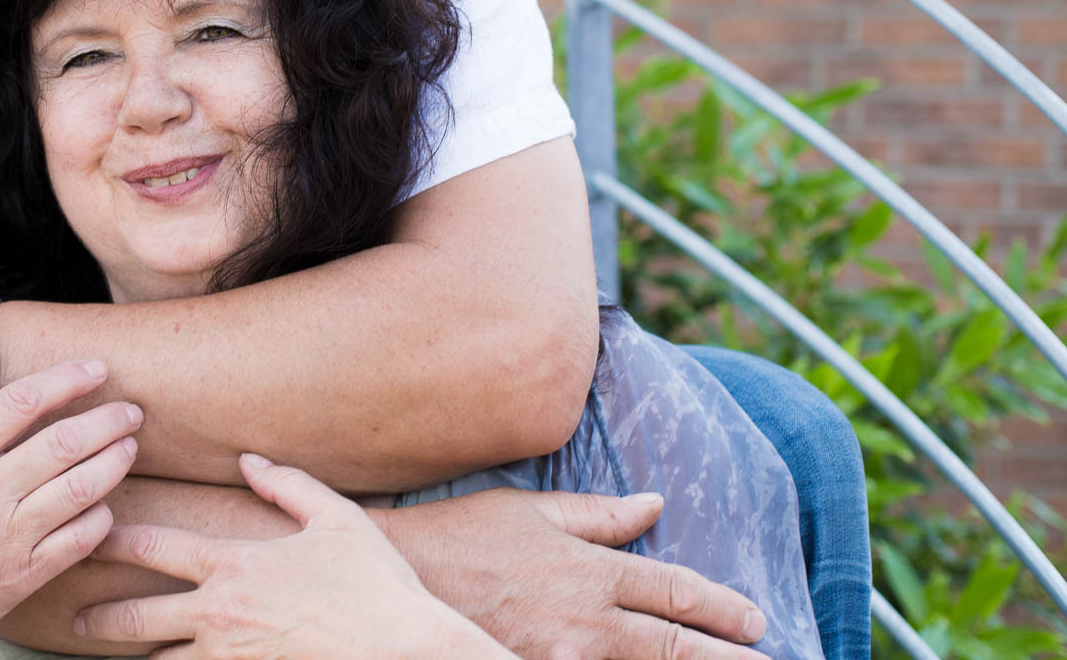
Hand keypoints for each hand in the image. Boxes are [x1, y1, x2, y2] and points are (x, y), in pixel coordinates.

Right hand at [0, 339, 141, 659]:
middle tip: (130, 409)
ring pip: (80, 488)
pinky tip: (105, 500)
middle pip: (63, 443)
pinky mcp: (22, 577)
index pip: (19, 403)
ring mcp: (4, 539)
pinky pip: (80, 539)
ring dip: (114, 461)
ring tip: (130, 445)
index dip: (65, 379)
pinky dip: (102, 516)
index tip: (95, 369)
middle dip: (107, 419)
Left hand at [74, 454, 514, 659]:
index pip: (155, 548)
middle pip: (137, 618)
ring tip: (109, 651)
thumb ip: (286, 485)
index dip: (114, 539)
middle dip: (99, 616)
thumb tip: (247, 460)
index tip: (87, 532)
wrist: (406, 650)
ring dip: (133, 656)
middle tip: (74, 615)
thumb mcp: (336, 518)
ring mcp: (230, 658)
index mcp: (235, 565)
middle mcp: (221, 615)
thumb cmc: (376, 583)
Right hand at [388, 487, 769, 659]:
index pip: (674, 592)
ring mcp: (562, 658)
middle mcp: (586, 621)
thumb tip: (653, 506)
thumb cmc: (458, 537)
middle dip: (729, 658)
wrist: (396, 578)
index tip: (754, 622)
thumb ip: (597, 515)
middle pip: (675, 647)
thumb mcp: (529, 512)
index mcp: (589, 571)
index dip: (721, 609)